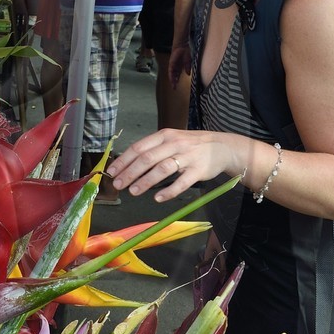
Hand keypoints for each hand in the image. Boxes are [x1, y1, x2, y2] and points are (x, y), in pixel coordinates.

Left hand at [106, 129, 241, 204]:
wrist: (222, 147)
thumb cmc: (190, 146)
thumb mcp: (171, 140)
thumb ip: (152, 149)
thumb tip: (127, 164)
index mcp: (164, 136)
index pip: (139, 147)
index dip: (123, 160)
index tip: (111, 172)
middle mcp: (174, 143)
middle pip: (148, 158)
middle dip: (130, 172)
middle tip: (118, 184)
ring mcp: (188, 156)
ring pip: (163, 168)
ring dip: (146, 181)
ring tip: (134, 191)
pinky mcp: (199, 169)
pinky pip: (182, 182)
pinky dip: (169, 191)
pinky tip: (158, 198)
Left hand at [167, 42, 192, 85]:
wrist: (182, 46)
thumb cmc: (185, 52)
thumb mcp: (188, 61)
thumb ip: (188, 67)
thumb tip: (188, 74)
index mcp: (179, 67)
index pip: (177, 75)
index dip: (177, 80)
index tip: (178, 86)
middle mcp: (175, 67)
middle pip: (174, 76)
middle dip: (174, 82)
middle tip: (174, 88)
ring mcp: (173, 65)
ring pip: (172, 74)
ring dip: (172, 80)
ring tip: (173, 85)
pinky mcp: (171, 63)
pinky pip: (170, 70)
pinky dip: (171, 75)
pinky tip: (172, 79)